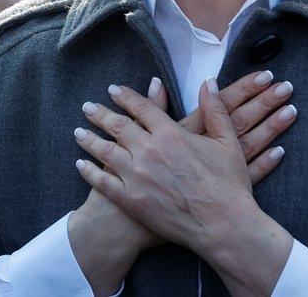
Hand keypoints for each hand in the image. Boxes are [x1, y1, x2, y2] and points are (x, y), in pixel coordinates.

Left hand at [75, 80, 292, 293]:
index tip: (113, 90)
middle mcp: (149, 151)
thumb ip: (215, 109)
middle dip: (100, 114)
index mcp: (171, 134)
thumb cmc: (229, 185)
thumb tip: (210, 82)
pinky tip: (81, 164)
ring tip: (78, 132)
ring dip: (89, 139)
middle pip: (117, 126)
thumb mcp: (228, 141)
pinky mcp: (131, 200)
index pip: (142, 108)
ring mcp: (137, 176)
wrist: (222, 225)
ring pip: (105, 151)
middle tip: (87, 107)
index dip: (126, 97)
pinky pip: (104, 182)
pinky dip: (90, 171)